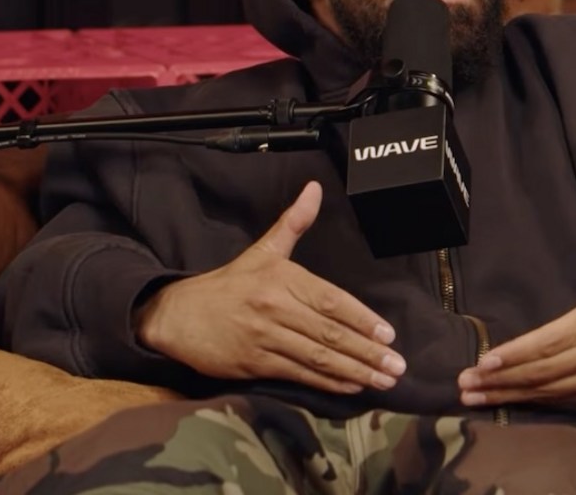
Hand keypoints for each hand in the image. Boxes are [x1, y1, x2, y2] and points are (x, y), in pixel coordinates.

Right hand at [136, 181, 405, 393]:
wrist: (178, 315)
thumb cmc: (228, 284)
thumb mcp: (262, 249)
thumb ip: (294, 222)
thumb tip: (315, 188)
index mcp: (283, 279)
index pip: (331, 301)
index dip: (362, 319)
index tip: (389, 334)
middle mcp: (276, 309)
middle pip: (330, 334)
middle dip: (367, 352)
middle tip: (397, 365)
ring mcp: (265, 339)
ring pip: (318, 358)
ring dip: (354, 372)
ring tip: (383, 381)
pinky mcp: (254, 364)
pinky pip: (298, 375)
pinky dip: (326, 384)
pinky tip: (351, 388)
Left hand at [457, 202, 575, 409]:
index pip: (550, 341)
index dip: (518, 353)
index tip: (487, 359)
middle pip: (541, 370)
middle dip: (501, 378)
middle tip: (465, 382)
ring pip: (544, 391)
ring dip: (507, 395)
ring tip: (473, 395)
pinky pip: (556, 403)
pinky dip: (528, 404)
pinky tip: (502, 403)